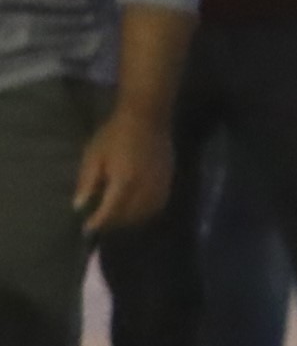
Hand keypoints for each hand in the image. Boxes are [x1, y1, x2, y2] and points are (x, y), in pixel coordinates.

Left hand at [73, 107, 172, 235]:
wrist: (147, 117)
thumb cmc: (115, 134)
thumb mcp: (93, 155)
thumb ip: (87, 182)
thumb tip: (79, 205)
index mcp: (124, 181)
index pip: (110, 211)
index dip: (98, 222)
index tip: (87, 228)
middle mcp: (144, 187)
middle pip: (129, 215)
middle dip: (113, 222)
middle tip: (101, 222)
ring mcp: (160, 185)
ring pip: (146, 213)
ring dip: (131, 220)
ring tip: (118, 218)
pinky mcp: (169, 181)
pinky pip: (158, 205)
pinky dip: (146, 212)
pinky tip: (137, 209)